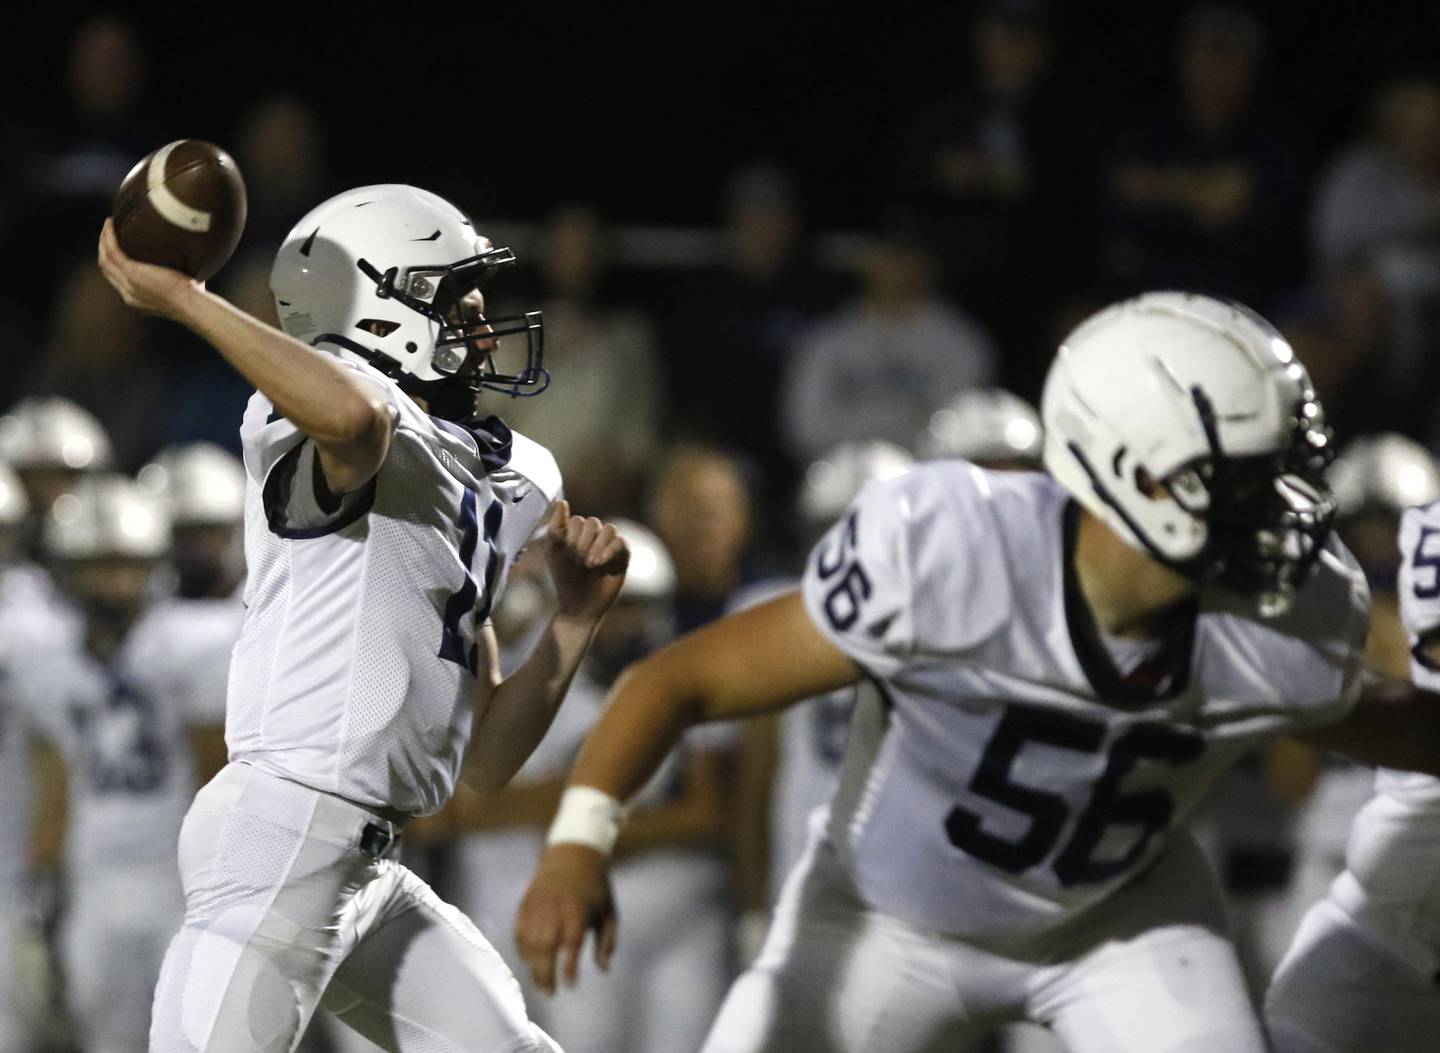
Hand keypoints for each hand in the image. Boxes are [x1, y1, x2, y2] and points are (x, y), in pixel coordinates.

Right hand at [96, 217, 203, 321]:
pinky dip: (109, 237)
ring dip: (103, 240)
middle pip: (107, 269)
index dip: (114, 263)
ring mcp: (128, 284)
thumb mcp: (182, 290)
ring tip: (108, 225)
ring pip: (106, 259)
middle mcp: (128, 294)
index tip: (118, 247)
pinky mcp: (131, 273)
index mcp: (138, 299)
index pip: (118, 280)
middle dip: (104, 249)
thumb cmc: (196, 299)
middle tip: (108, 232)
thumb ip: (177, 278)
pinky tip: (111, 223)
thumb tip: (191, 260)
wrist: (192, 306)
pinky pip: (113, 251)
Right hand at [515, 842, 616, 993]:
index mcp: (578, 910)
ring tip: (542, 980)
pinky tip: (530, 960)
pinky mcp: (525, 904)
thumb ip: (607, 942)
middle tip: (550, 993)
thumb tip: (603, 970)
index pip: (571, 943)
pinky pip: (518, 932)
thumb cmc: (595, 888)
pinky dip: (522, 949)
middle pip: (544, 946)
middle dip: (545, 973)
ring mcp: (537, 905)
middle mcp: (554, 908)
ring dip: (533, 965)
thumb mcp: (609, 912)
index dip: (569, 966)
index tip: (570, 984)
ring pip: (528, 942)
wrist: (572, 854)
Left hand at [546, 501, 627, 621]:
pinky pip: (620, 542)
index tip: (565, 555)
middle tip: (577, 562)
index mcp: (576, 532)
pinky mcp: (622, 555)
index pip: (576, 520)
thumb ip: (556, 527)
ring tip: (589, 564)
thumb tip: (562, 501)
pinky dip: (609, 551)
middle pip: (593, 523)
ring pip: (609, 529)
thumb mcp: (553, 552)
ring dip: (597, 546)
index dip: (571, 537)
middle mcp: (594, 535)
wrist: (579, 605)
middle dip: (583, 543)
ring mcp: (608, 544)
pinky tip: (599, 564)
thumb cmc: (564, 579)